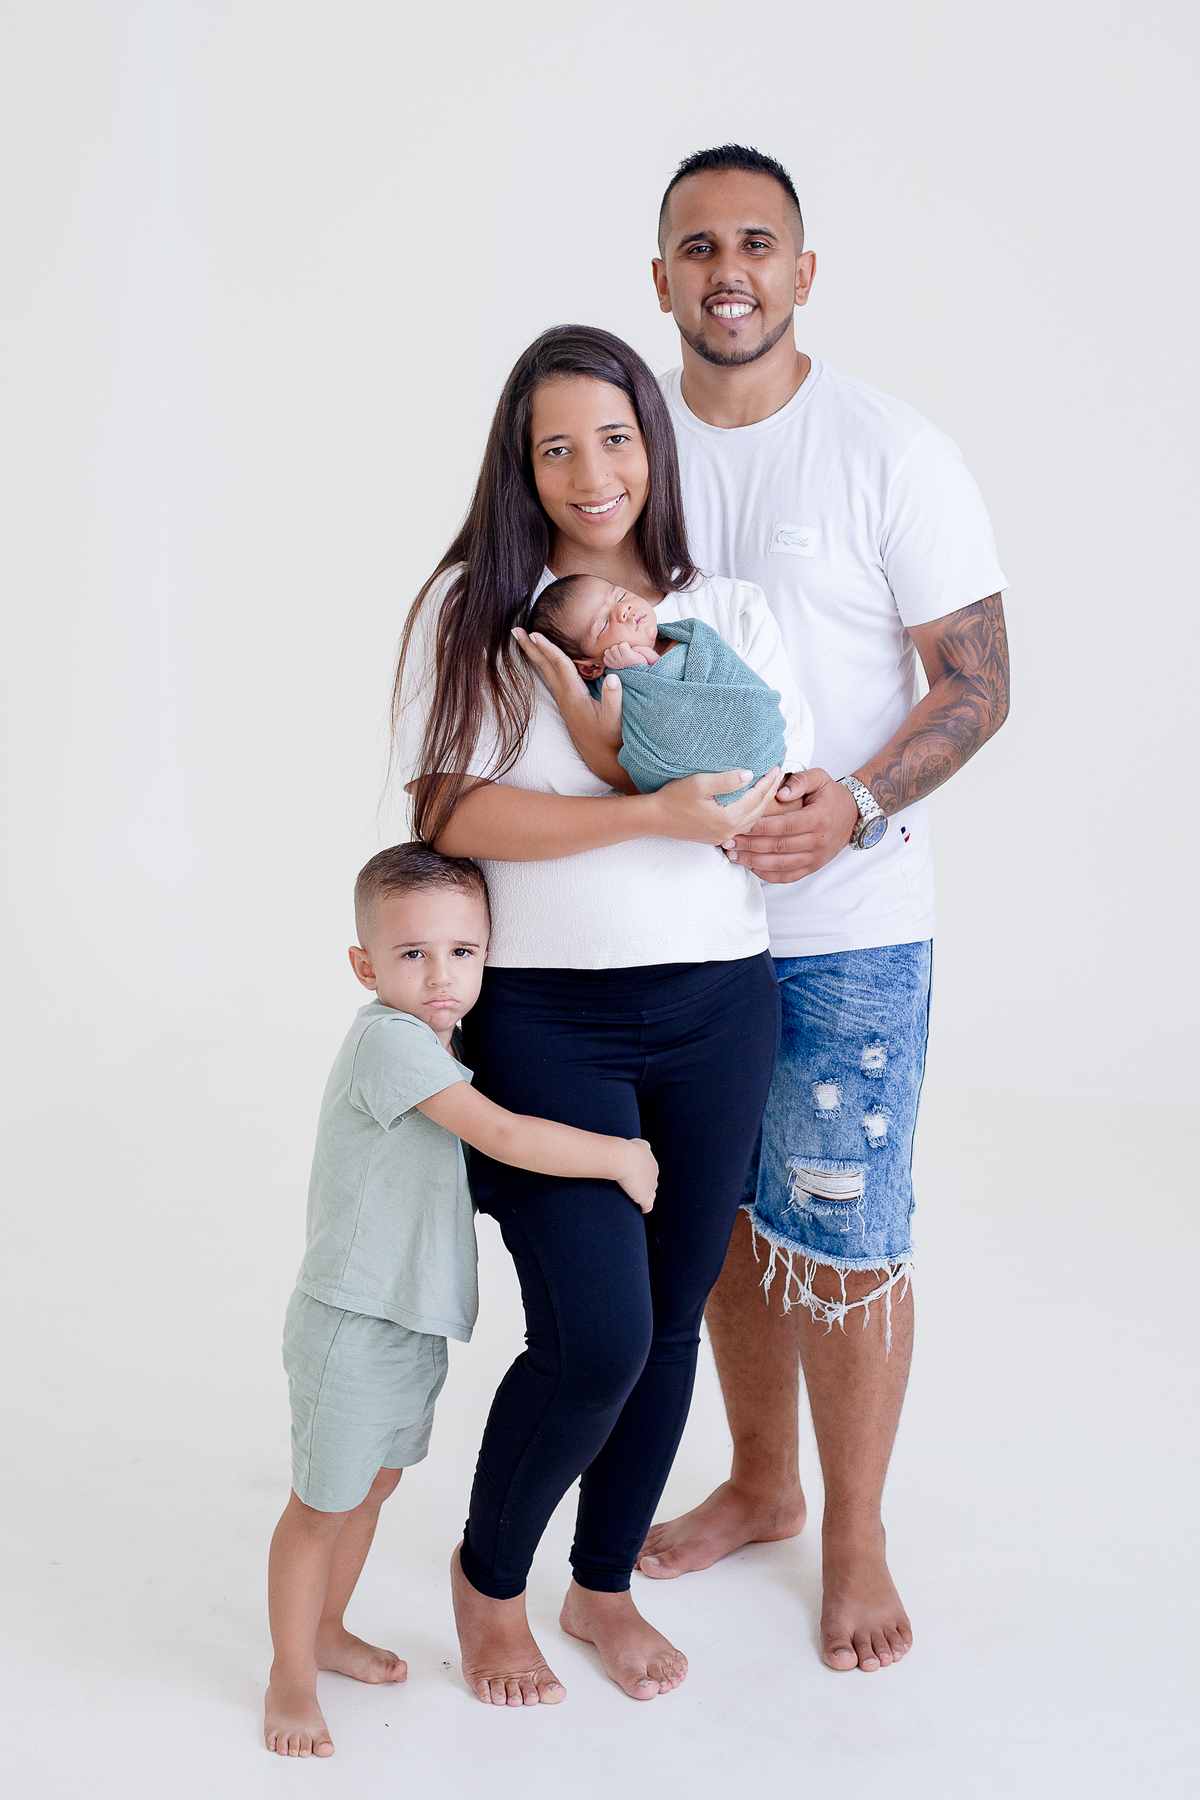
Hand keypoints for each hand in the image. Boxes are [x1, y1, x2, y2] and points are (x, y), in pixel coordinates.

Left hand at [513, 627, 627, 787]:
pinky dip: (547, 665)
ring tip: (526, 640)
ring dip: (536, 655)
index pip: (560, 666)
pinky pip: (554, 678)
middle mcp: (565, 697)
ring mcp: (565, 701)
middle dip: (530, 648)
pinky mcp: (569, 705)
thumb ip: (614, 700)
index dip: (548, 649)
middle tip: (514, 630)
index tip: (533, 633)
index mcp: (575, 697)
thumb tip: (613, 678)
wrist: (604, 760)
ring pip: (547, 672)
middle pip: (545, 667)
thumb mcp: (616, 721)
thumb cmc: (612, 740)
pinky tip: (546, 660)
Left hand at [603, 642, 657, 668]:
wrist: (640, 675)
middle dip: (618, 647)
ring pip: (607, 652)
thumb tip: (628, 647)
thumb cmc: (644, 662)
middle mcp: (621, 662)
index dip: (626, 645)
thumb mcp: (647, 653)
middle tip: (624, 652)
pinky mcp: (611, 667)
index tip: (630, 650)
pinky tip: (616, 658)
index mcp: (630, 657)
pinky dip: (609, 657)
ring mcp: (615, 665)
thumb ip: (639, 647)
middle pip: (613, 648)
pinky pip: (605, 658)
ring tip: (619, 654)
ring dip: (612, 651)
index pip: (622, 645)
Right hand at [616, 1138, 657, 1212]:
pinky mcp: (643, 1196)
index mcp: (653, 1165)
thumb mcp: (638, 1143)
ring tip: (638, 1202)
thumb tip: (646, 1146)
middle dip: (645, 1188)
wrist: (623, 1158)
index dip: (644, 1178)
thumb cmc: (627, 1149)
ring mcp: (650, 1187)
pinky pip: (648, 1206)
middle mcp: (654, 1176)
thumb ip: (643, 1145)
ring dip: (646, 1199)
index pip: (651, 1174)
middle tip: (634, 1191)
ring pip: (651, 1196)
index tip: (636, 1181)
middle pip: (652, 1185)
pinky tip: (640, 1210)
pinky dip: (645, 1208)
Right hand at [646, 766, 784, 845]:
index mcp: (729, 817)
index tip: (777, 767)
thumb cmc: (674, 797)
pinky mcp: (714, 838)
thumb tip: (750, 775)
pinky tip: (751, 806)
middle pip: (758, 810)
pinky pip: (741, 827)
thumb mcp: (700, 783)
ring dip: (762, 804)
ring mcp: (722, 836)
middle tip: (779, 775)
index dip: (768, 781)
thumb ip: (727, 779)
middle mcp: (729, 830)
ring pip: (751, 821)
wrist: (655, 818)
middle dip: (770, 792)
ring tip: (768, 789)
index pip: (757, 797)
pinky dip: (751, 815)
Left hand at [722, 767, 858, 880]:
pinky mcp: (812, 868)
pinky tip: (750, 867)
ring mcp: (816, 858)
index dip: (761, 827)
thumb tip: (780, 792)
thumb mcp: (820, 778)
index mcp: (819, 819)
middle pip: (779, 847)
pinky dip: (767, 875)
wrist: (853, 816)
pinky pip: (787, 876)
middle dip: (750, 845)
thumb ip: (800, 780)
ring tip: (733, 855)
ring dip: (754, 862)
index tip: (740, 825)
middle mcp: (818, 841)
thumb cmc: (831, 795)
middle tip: (728, 841)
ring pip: (781, 865)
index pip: (786, 826)